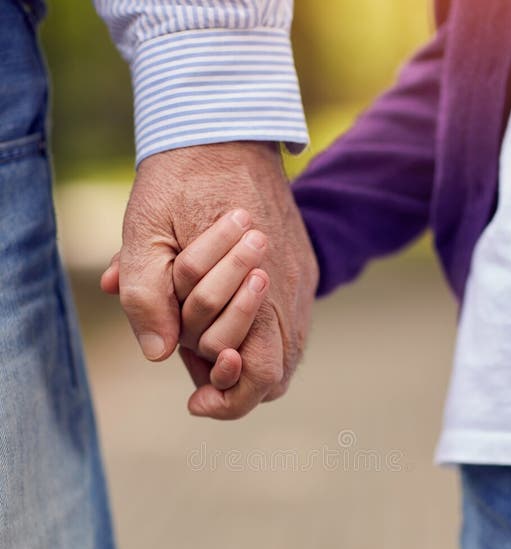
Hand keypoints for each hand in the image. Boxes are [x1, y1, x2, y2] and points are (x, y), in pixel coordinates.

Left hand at [115, 141, 317, 418]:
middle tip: (197, 372)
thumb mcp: (144, 232)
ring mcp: (301, 280)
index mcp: (256, 287)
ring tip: (209, 345)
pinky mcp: (304, 267)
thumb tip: (157, 354)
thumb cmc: (179, 177)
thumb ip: (145, 295)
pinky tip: (230, 313)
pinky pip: (290, 321)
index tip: (193, 402)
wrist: (225, 123)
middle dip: (234, 383)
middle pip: (277, 374)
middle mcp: (289, 292)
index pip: (259, 377)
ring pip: (286, 351)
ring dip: (247, 357)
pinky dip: (259, 332)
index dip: (227, 400)